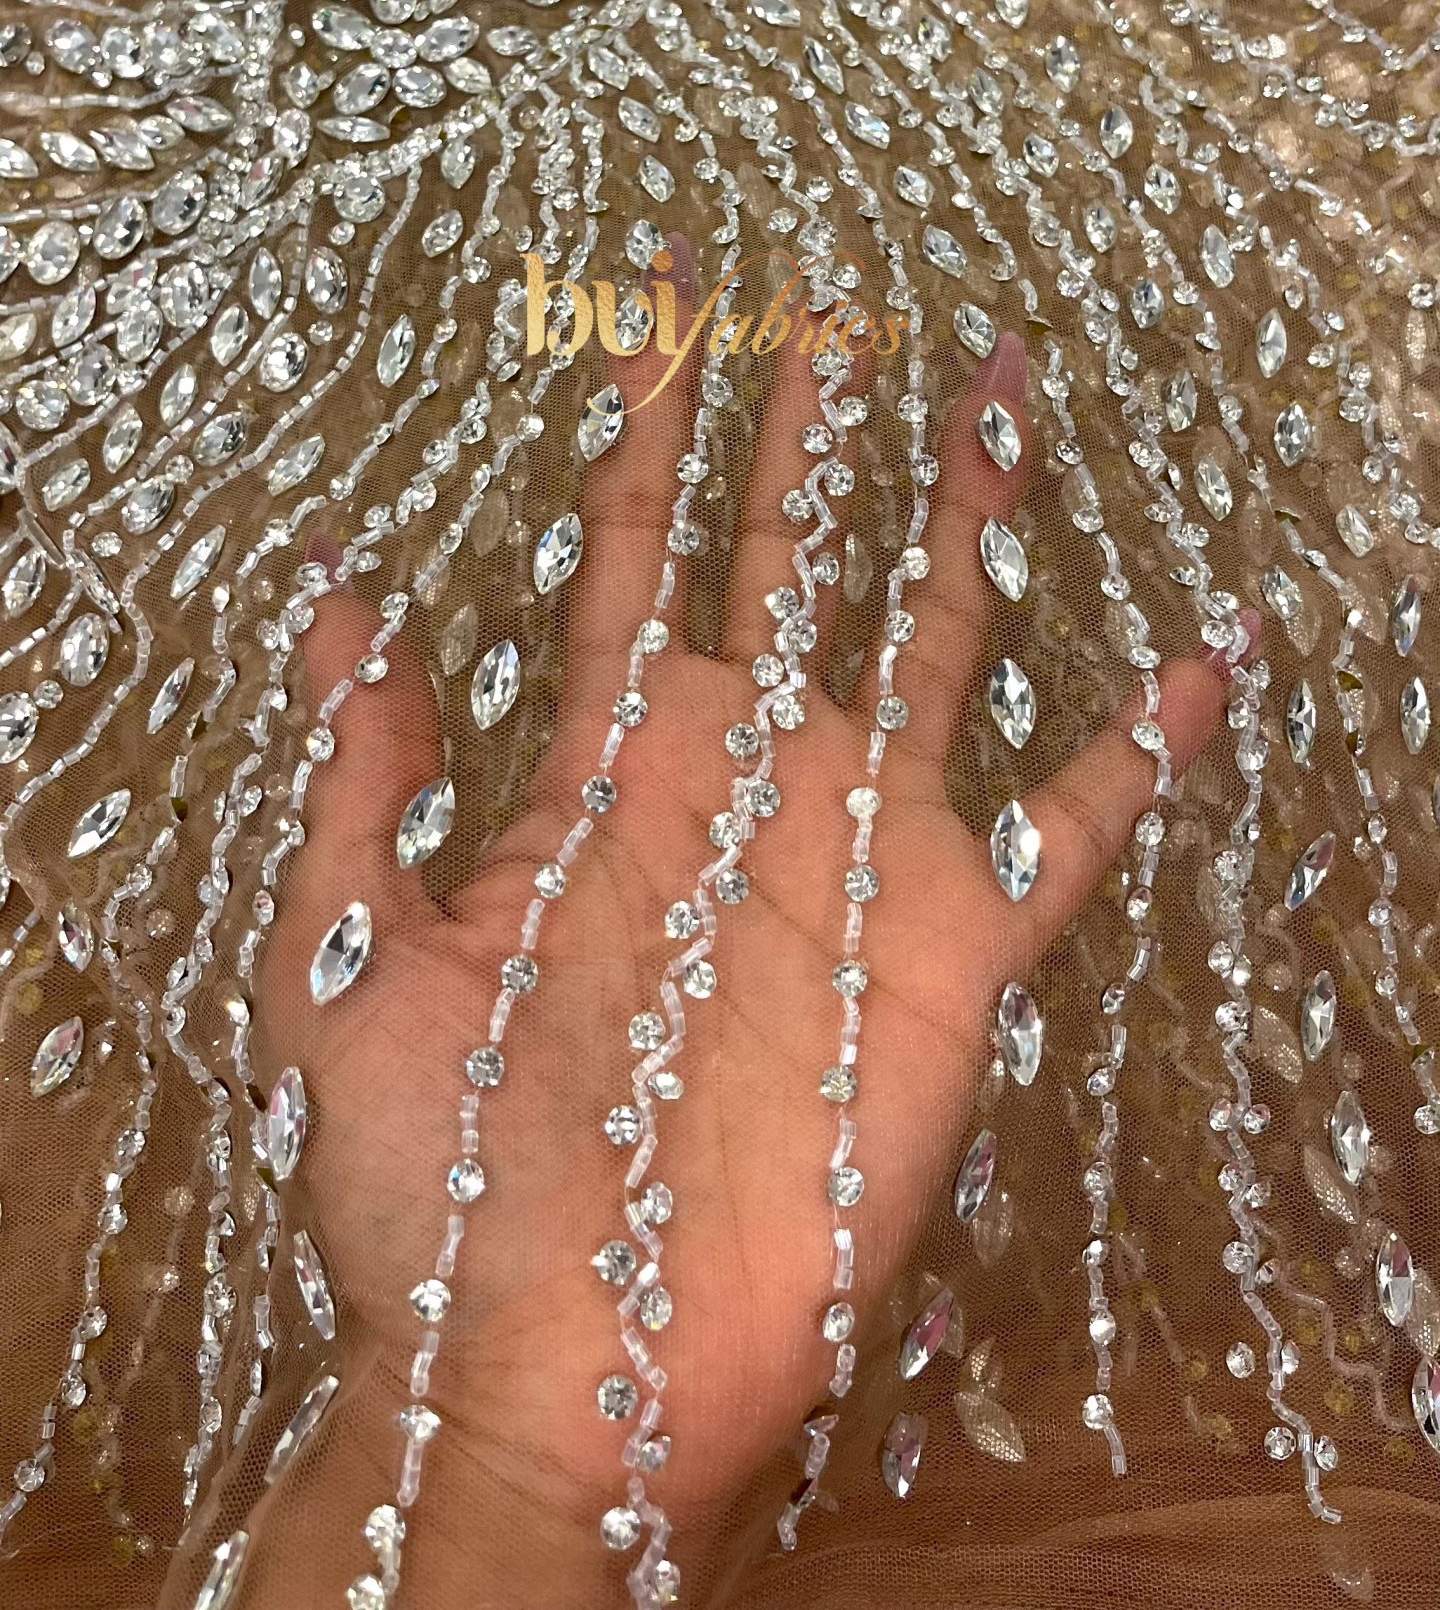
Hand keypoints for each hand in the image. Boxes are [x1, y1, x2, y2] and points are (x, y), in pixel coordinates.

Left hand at [214, 287, 1248, 1609]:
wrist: (561, 1365)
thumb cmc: (437, 1181)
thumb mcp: (343, 960)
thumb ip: (359, 777)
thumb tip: (341, 601)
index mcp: (606, 766)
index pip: (634, 549)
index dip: (648, 424)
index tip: (660, 304)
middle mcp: (743, 778)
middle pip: (790, 560)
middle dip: (809, 434)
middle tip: (833, 305)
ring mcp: (853, 852)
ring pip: (933, 641)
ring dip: (967, 521)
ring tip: (1000, 397)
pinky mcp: (954, 949)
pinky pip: (1076, 826)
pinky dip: (1149, 742)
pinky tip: (1210, 653)